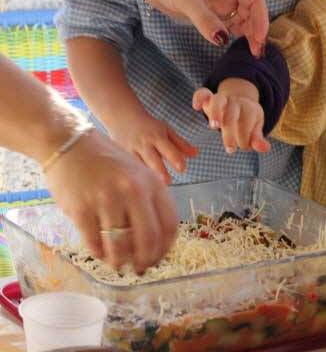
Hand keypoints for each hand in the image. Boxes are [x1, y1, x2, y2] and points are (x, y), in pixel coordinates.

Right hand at [45, 130, 177, 272]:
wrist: (70, 142)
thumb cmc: (108, 162)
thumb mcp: (138, 174)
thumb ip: (150, 201)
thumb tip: (157, 240)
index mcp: (152, 184)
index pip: (169, 225)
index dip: (166, 248)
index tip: (159, 258)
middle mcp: (133, 192)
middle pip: (148, 240)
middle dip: (146, 261)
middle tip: (140, 268)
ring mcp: (106, 200)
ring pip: (121, 246)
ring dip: (121, 261)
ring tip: (119, 264)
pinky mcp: (81, 209)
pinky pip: (95, 243)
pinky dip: (100, 254)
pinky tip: (102, 253)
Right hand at [108, 112, 197, 183]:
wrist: (123, 117)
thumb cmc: (149, 127)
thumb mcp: (166, 131)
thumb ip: (181, 144)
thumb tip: (197, 154)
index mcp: (157, 137)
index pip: (168, 148)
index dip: (175, 158)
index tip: (182, 168)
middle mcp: (144, 144)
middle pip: (152, 159)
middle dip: (160, 170)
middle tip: (168, 182)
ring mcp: (131, 150)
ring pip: (138, 165)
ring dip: (146, 176)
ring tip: (154, 187)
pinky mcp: (121, 155)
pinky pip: (127, 166)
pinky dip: (133, 175)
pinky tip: (138, 185)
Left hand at [140, 0, 268, 56]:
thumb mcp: (186, 0)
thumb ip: (204, 19)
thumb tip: (221, 39)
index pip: (254, 0)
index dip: (260, 19)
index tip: (259, 39)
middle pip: (253, 12)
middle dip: (257, 31)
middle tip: (256, 52)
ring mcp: (225, 5)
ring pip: (246, 20)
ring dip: (251, 36)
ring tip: (253, 54)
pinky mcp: (217, 15)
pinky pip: (234, 26)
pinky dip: (240, 37)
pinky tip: (242, 49)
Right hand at [193, 79, 270, 153]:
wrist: (239, 101)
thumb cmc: (247, 120)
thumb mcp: (255, 129)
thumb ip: (258, 139)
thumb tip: (265, 148)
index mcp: (249, 109)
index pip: (247, 123)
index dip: (245, 137)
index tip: (243, 147)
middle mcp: (235, 103)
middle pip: (232, 113)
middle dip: (231, 132)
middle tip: (230, 150)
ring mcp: (221, 99)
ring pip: (217, 100)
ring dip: (215, 112)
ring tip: (213, 127)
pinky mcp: (208, 98)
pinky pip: (202, 92)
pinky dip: (198, 97)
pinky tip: (196, 107)